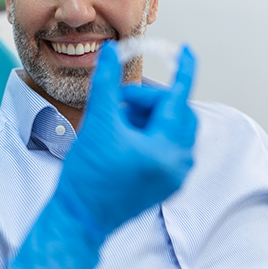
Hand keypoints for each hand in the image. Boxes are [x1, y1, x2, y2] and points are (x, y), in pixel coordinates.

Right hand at [58, 41, 196, 233]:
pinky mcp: (164, 183)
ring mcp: (174, 177)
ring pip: (171, 129)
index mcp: (166, 150)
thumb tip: (111, 53)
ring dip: (147, 116)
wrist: (79, 218)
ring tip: (117, 121)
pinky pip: (166, 145)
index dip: (184, 70)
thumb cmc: (87, 177)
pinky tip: (122, 135)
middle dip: (149, 100)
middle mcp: (178, 165)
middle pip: (176, 114)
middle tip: (120, 102)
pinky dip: (148, 132)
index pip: (180, 99)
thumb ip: (107, 84)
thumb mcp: (97, 123)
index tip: (188, 50)